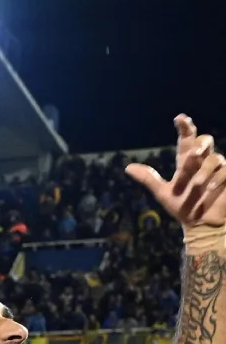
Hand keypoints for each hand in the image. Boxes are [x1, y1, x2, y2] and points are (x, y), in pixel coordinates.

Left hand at [126, 116, 225, 230]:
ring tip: (197, 185)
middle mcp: (202, 162)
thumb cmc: (183, 207)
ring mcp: (216, 169)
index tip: (180, 118)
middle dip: (200, 144)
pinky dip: (217, 179)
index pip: (186, 140)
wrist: (200, 224)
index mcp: (186, 163)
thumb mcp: (163, 194)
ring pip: (214, 158)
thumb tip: (128, 167)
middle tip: (193, 153)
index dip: (185, 128)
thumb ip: (149, 179)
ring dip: (204, 172)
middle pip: (204, 141)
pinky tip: (210, 189)